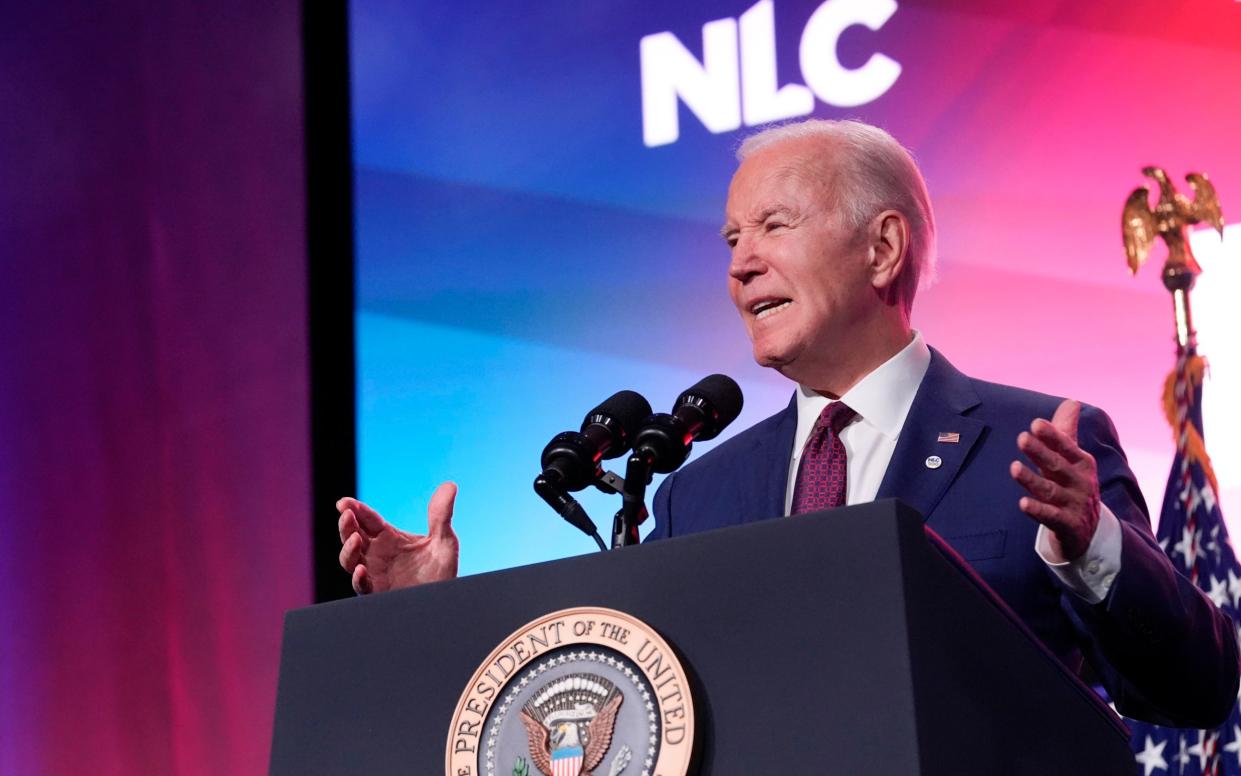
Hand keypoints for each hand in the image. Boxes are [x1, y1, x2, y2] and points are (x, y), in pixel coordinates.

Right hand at [336, 482, 459, 593]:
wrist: (445, 600)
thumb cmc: (442, 571)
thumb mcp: (444, 541)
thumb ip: (442, 515)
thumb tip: (450, 485)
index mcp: (388, 537)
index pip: (367, 519)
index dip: (354, 509)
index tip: (344, 503)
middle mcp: (376, 554)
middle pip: (352, 536)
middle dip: (346, 526)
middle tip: (346, 515)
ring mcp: (374, 574)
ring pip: (350, 560)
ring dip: (348, 549)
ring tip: (355, 538)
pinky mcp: (377, 593)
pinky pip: (362, 587)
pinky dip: (359, 579)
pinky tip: (361, 569)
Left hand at [1009, 400, 1100, 560]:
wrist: (1089, 530)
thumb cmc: (1073, 486)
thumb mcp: (1072, 459)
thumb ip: (1066, 432)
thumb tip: (1072, 401)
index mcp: (1081, 463)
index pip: (1066, 446)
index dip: (1052, 436)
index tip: (1036, 424)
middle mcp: (1080, 482)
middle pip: (1057, 466)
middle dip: (1041, 452)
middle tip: (1022, 438)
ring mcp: (1075, 504)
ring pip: (1050, 491)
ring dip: (1032, 480)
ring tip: (1014, 468)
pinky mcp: (1068, 525)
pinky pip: (1051, 517)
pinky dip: (1038, 510)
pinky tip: (1023, 503)